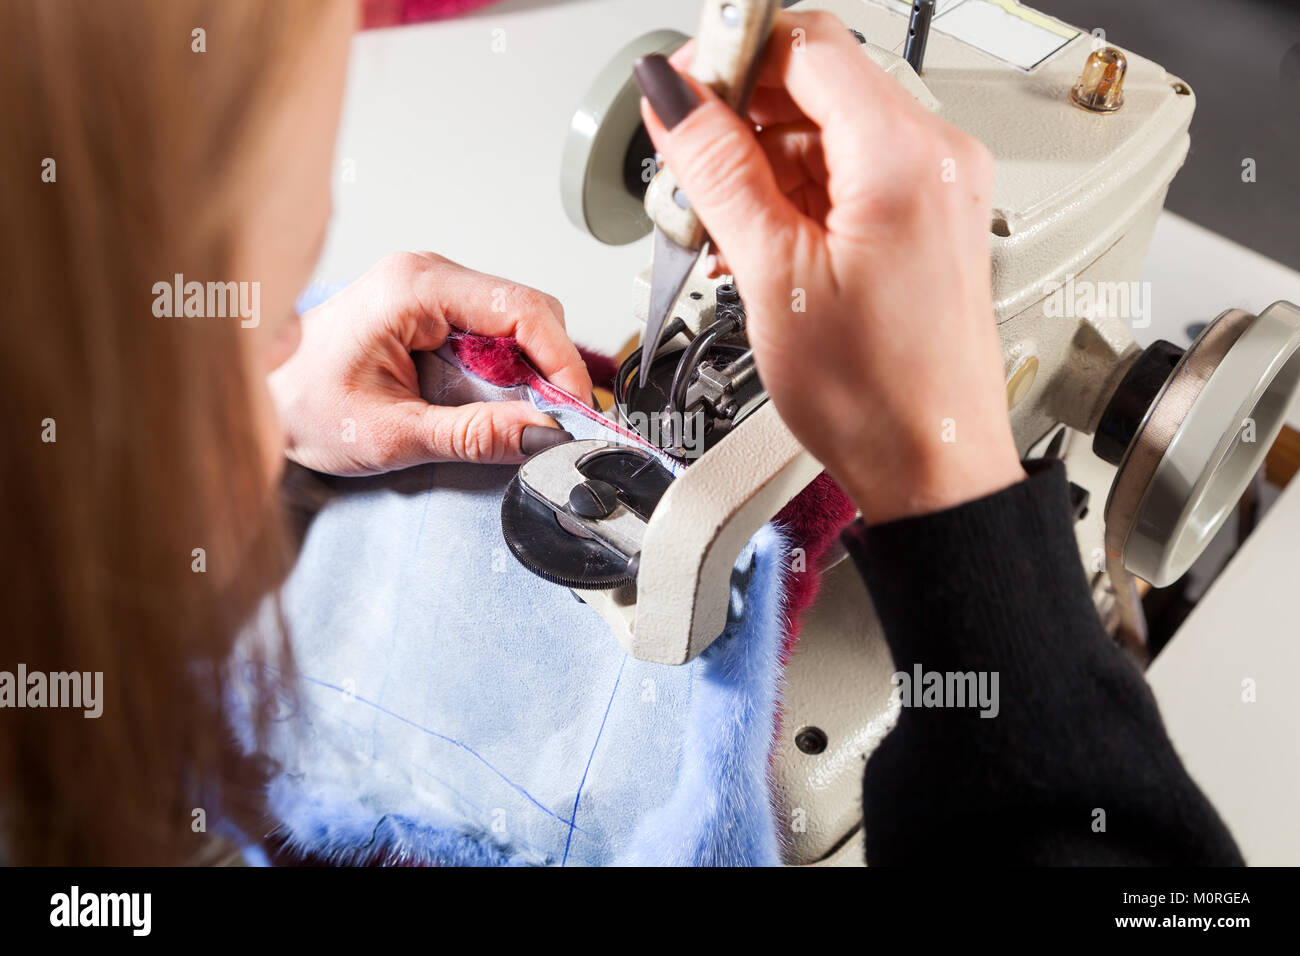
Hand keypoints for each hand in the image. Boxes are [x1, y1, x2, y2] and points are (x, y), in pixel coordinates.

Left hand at [269, 251, 592, 474]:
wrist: (255, 396)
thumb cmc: (300, 405)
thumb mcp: (391, 434)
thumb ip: (473, 436)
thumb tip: (542, 435)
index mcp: (413, 288)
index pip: (521, 307)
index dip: (561, 360)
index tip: (576, 408)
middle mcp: (426, 275)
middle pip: (528, 310)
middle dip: (550, 368)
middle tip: (553, 422)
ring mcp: (429, 289)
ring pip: (516, 321)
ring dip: (529, 372)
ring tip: (517, 419)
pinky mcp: (431, 310)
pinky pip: (492, 332)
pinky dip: (507, 371)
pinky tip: (492, 403)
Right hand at [636, 11, 1023, 523]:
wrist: (932, 465)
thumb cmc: (878, 395)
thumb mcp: (773, 275)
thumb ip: (718, 170)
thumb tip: (674, 98)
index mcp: (905, 155)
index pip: (805, 43)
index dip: (727, 57)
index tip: (680, 94)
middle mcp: (934, 156)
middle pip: (814, 83)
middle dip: (737, 118)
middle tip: (686, 172)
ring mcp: (935, 187)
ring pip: (824, 130)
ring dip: (758, 164)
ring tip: (718, 227)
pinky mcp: (925, 219)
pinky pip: (846, 175)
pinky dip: (792, 195)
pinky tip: (757, 242)